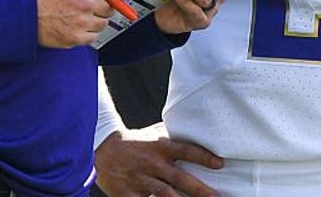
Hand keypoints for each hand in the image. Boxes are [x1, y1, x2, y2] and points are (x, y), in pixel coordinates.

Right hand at [33, 0, 133, 47]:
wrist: (22, 10)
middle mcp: (88, 3)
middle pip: (111, 8)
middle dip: (103, 7)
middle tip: (88, 4)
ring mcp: (83, 22)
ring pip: (102, 24)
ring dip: (94, 20)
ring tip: (75, 15)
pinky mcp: (76, 38)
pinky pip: (92, 37)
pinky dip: (85, 33)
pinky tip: (71, 25)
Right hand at [95, 123, 222, 196]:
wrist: (101, 149)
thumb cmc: (133, 142)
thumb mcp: (152, 134)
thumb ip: (172, 136)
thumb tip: (195, 131)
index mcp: (159, 147)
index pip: (185, 150)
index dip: (203, 157)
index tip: (219, 164)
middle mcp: (152, 164)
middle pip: (179, 178)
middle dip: (199, 189)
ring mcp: (140, 180)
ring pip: (165, 195)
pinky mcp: (128, 194)